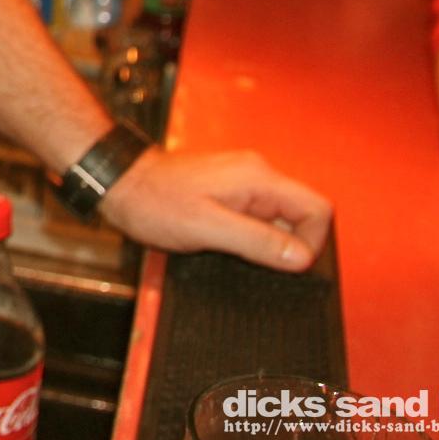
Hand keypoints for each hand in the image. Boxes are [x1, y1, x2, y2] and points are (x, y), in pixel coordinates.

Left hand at [98, 147, 331, 270]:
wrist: (121, 184)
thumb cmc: (154, 202)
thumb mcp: (207, 228)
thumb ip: (257, 241)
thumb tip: (301, 257)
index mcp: (258, 178)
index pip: (317, 208)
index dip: (312, 242)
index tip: (287, 264)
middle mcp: (256, 175)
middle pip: (300, 215)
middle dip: (285, 244)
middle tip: (251, 258)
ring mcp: (243, 182)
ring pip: (279, 219)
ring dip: (264, 242)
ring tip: (229, 247)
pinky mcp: (229, 193)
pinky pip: (257, 218)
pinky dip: (249, 235)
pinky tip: (222, 242)